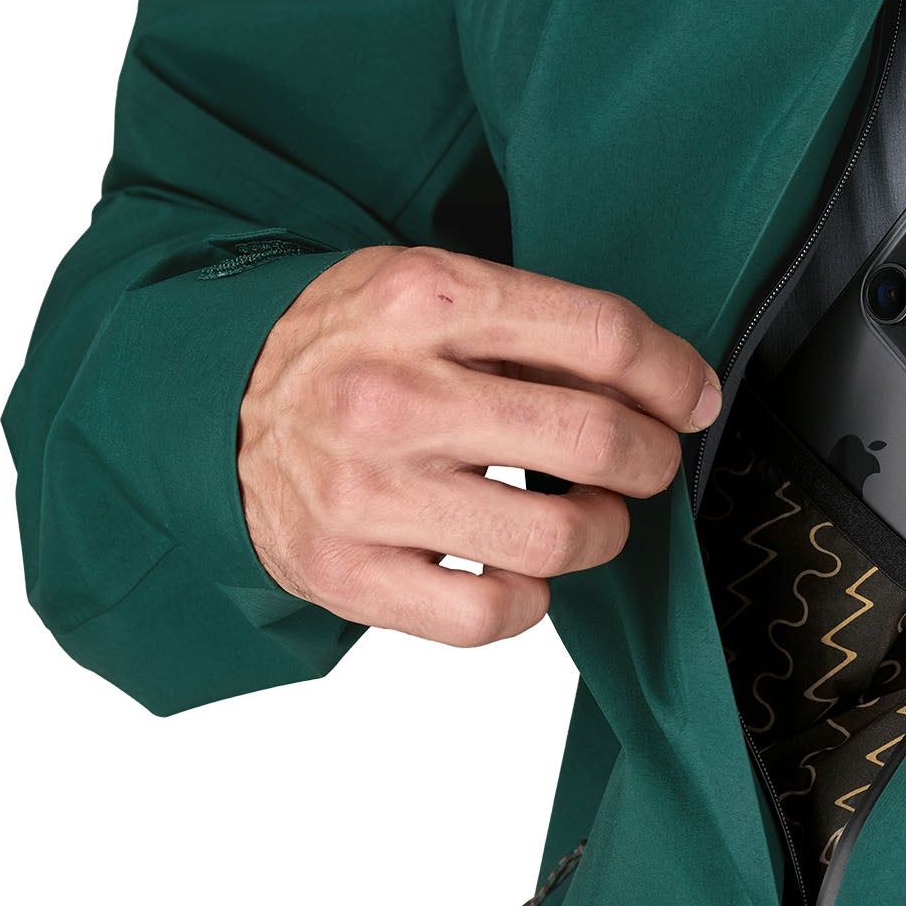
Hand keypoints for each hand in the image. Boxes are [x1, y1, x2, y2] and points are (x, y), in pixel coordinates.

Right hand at [238, 246, 720, 644]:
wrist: (213, 408)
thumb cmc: (353, 347)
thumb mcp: (434, 292)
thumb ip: (541, 330)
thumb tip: (668, 388)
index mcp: (428, 300)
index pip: (603, 336)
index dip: (674, 375)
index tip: (692, 400)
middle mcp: (393, 393)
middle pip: (595, 438)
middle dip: (650, 458)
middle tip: (645, 461)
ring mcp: (364, 490)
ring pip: (558, 538)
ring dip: (601, 531)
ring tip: (586, 514)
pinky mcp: (344, 572)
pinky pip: (492, 613)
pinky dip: (528, 596)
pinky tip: (516, 565)